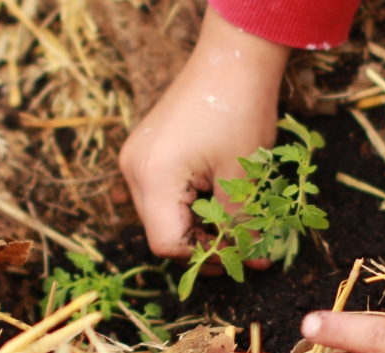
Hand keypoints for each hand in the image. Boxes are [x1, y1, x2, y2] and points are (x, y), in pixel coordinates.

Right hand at [118, 7, 289, 269]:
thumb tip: (250, 261)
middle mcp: (134, 170)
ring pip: (162, 215)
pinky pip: (162, 192)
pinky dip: (188, 204)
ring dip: (197, 225)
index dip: (206, 257)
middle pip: (161, 232)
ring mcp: (136, 158)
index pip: (167, 244)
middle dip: (203, 245)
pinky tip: (218, 200)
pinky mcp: (146, 150)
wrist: (232, 59)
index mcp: (154, 177)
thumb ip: (239, 224)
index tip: (242, 256)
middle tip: (245, 246)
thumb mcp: (242, 177)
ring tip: (236, 223)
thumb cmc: (240, 111)